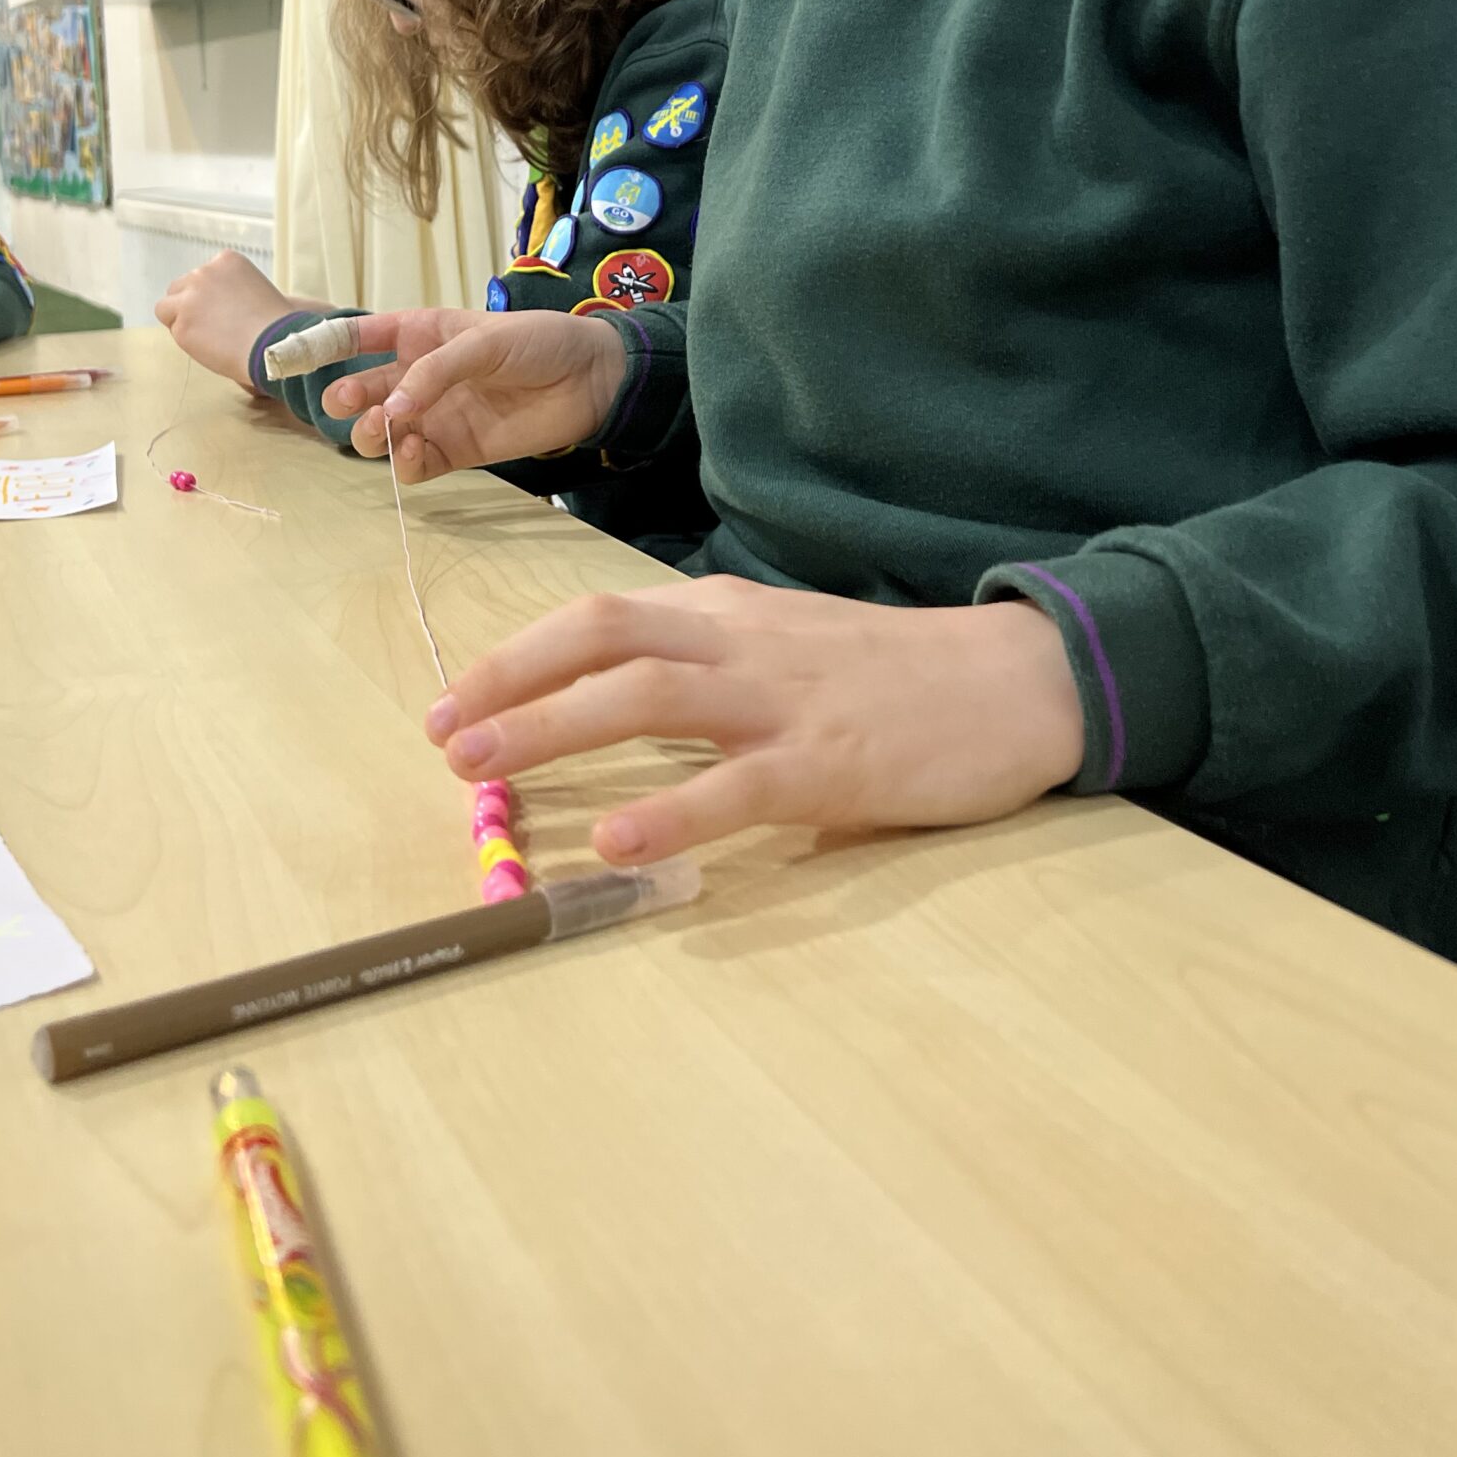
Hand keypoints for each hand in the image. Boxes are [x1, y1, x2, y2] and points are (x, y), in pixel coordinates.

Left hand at [154, 250, 312, 390]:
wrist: (276, 345)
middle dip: (191, 306)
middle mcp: (204, 273)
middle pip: (180, 288)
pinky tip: (210, 347)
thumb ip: (230, 288)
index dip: (210, 297)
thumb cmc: (275, 324)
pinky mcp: (182, 324)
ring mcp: (190, 298)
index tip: (226, 312)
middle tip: (213, 326)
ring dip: (181, 320)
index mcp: (226, 260)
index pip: (202, 276)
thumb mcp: (255, 288)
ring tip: (207, 337)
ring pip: (166, 307)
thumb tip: (211, 305)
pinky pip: (174, 331)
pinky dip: (187, 340)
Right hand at [318, 308, 628, 481]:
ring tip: (385, 430)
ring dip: (373, 434)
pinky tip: (410, 455)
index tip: (289, 360)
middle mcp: (421, 375)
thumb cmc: (539, 341)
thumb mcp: (485, 341)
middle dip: (347, 399)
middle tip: (344, 406)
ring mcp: (437, 414)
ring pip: (384, 431)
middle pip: (366, 390)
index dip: (325, 347)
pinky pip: (415, 463)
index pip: (362, 336)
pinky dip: (404, 465)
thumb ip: (435, 371)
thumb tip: (394, 410)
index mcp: (422, 333)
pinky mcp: (457, 450)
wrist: (591, 379)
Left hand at [425, 576, 1084, 863]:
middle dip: (510, 684)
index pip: (599, 619)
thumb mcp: (781, 647)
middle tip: (441, 735)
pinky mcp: (832, 764)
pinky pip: (735, 787)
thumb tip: (601, 706)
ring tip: (481, 772)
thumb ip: (701, 668)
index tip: (455, 700)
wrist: (1015, 679)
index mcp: (723, 613)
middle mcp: (739, 642)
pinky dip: (669, 811)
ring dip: (553, 730)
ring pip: (647, 698)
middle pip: (601, 641)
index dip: (517, 657)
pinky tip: (617, 843)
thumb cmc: (889, 674)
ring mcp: (784, 701)